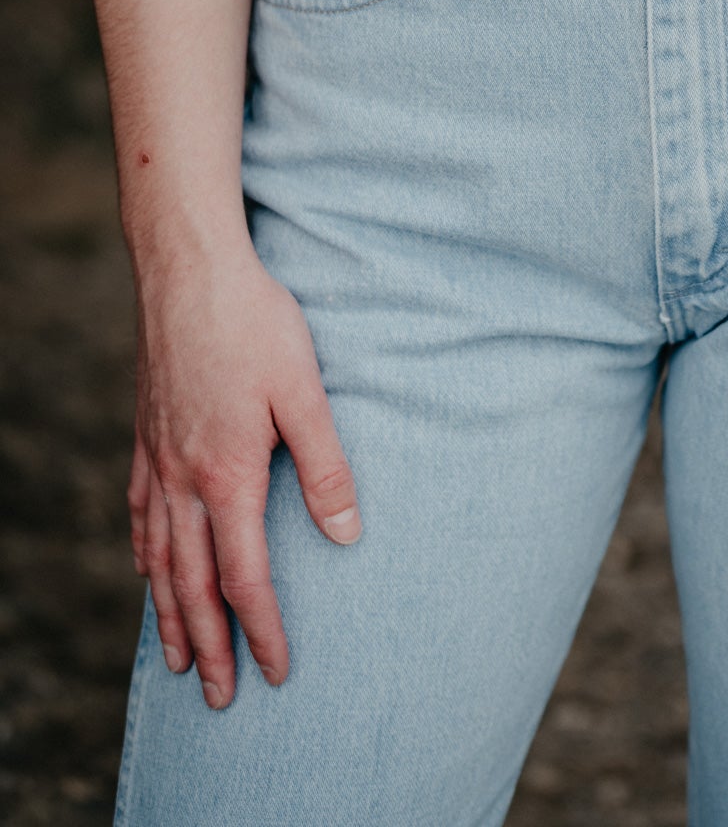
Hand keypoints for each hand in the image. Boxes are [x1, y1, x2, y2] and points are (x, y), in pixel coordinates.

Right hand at [127, 238, 360, 708]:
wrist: (190, 270)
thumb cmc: (255, 324)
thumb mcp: (305, 391)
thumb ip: (326, 467)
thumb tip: (346, 537)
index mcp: (226, 475)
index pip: (243, 577)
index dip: (260, 629)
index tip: (276, 672)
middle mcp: (182, 478)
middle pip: (190, 584)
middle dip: (207, 645)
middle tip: (218, 697)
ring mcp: (157, 458)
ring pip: (158, 557)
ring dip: (169, 613)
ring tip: (178, 656)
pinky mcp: (147, 434)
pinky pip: (141, 514)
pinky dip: (146, 555)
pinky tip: (150, 565)